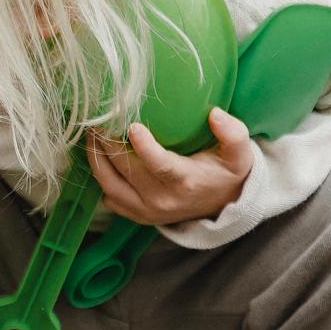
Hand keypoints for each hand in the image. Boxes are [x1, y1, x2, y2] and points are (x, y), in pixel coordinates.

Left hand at [88, 107, 254, 225]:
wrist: (222, 205)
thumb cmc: (226, 173)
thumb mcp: (239, 154)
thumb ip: (233, 134)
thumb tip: (215, 114)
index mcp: (186, 181)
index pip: (159, 165)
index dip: (143, 147)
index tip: (132, 126)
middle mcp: (162, 200)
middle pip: (126, 171)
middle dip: (108, 144)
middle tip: (98, 119)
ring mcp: (146, 210)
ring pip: (109, 184)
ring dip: (96, 158)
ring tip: (91, 133)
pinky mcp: (135, 215)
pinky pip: (108, 196)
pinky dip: (99, 175)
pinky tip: (96, 154)